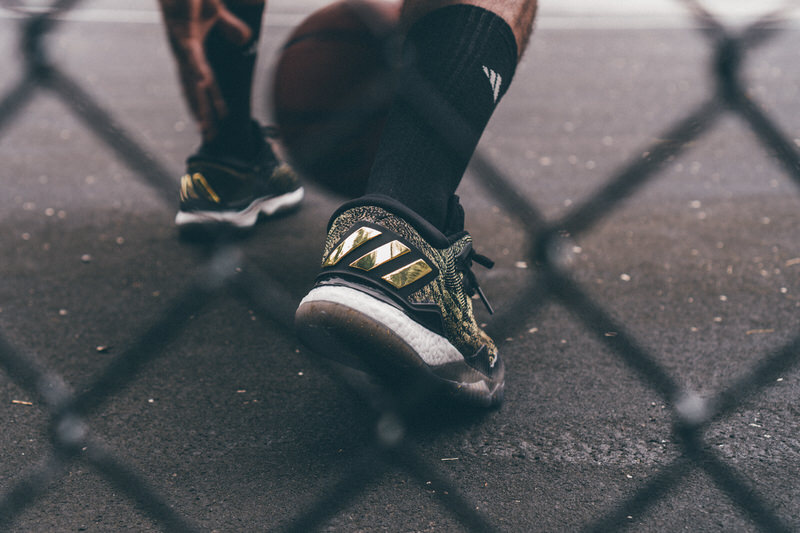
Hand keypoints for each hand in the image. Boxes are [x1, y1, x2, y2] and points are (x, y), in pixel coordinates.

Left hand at [158, 0, 252, 138]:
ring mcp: (180, 44)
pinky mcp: (181, 30)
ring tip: (204, 122)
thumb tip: (245, 40)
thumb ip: (230, 27)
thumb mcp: (216, 11)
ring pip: (191, 78)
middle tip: (209, 136)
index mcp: (192, 51)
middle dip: (202, 113)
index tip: (216, 123)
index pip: (204, 83)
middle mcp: (183, 53)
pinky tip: (203, 83)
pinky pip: (191, 53)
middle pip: (195, 89)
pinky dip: (196, 69)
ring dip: (198, 100)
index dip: (210, 103)